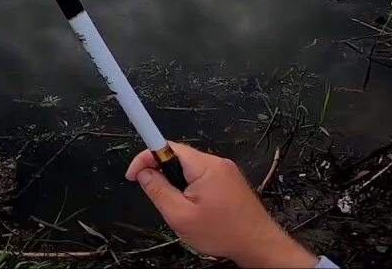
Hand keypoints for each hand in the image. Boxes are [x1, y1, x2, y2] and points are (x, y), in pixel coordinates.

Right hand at [126, 143, 316, 268]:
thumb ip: (158, 191)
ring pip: (189, 169)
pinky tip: (196, 209)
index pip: (167, 146)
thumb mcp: (181, 216)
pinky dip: (191, 188)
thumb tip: (143, 173)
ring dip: (177, 183)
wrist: (259, 245)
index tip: (133, 173)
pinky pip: (202, 177)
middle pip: (178, 157)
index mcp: (204, 166)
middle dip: (162, 174)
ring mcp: (225, 171)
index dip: (145, 156)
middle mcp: (216, 162)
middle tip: (158, 197)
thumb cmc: (223, 233)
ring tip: (181, 209)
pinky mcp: (230, 181)